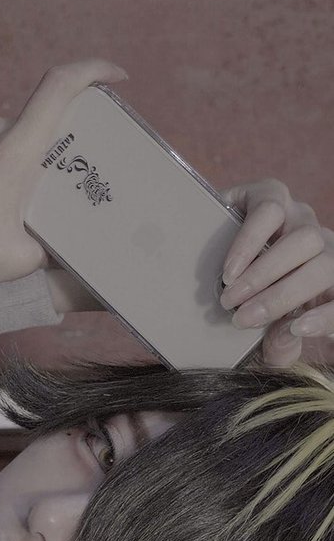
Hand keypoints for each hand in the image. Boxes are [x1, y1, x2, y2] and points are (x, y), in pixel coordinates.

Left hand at [0, 57, 128, 294]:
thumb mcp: (19, 260)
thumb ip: (51, 246)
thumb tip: (67, 246)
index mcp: (13, 150)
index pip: (60, 86)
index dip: (94, 71)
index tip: (117, 78)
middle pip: (34, 128)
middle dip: (49, 157)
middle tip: (50, 197)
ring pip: (4, 142)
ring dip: (13, 168)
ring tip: (4, 214)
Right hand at [218, 180, 333, 366]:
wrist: (217, 260)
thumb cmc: (247, 304)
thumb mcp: (267, 336)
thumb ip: (280, 346)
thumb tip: (289, 332)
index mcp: (329, 282)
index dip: (327, 315)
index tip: (298, 328)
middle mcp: (321, 246)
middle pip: (321, 266)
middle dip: (278, 296)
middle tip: (239, 318)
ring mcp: (299, 217)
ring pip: (301, 237)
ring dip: (263, 270)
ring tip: (230, 291)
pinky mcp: (270, 194)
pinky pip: (271, 207)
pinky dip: (249, 240)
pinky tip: (229, 266)